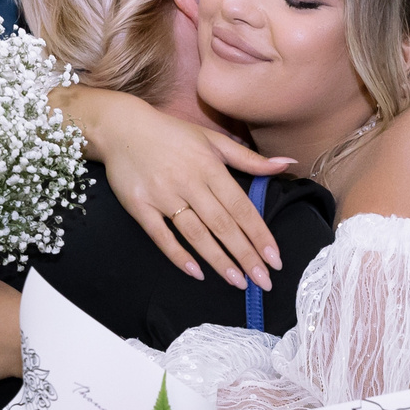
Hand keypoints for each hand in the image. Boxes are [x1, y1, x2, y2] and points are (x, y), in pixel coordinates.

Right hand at [65, 88, 289, 288]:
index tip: (275, 259)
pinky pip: (161, 236)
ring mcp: (163, 196)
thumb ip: (250, 158)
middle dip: (245, 255)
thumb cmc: (171, 134)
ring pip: (196, 234)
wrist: (121, 127)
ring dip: (218, 260)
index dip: (259, 235)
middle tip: (263, 282)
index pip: (241, 207)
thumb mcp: (213, 140)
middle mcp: (189, 182)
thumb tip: (288, 163)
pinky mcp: (140, 206)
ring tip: (237, 281)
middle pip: (222, 225)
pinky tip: (196, 272)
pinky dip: (178, 255)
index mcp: (210, 166)